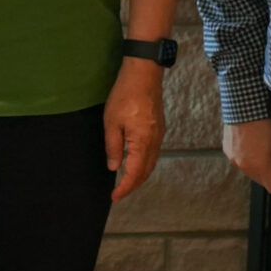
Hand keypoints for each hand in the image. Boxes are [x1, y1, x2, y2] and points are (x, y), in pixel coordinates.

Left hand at [103, 59, 165, 201]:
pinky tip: (135, 163)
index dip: (125, 188)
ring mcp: (159, 135)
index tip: (114, 197)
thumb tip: (114, 167)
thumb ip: (114, 147)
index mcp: (143, 142)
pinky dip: (145, 164)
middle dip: (133, 185)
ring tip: (126, 182)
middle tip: (118, 193)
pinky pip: (154, 153)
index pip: (135, 173)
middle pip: (146, 172)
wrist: (144, 73)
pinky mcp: (159, 128)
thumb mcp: (111, 122)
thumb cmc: (125, 95)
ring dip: (140, 175)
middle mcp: (155, 142)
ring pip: (151, 163)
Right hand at [223, 119, 270, 194]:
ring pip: (249, 172)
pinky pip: (239, 161)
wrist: (244, 106)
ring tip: (263, 152)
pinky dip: (246, 157)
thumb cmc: (265, 120)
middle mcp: (245, 166)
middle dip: (268, 175)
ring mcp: (234, 159)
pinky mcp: (227, 151)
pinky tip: (252, 146)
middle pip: (261, 181)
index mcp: (260, 165)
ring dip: (256, 166)